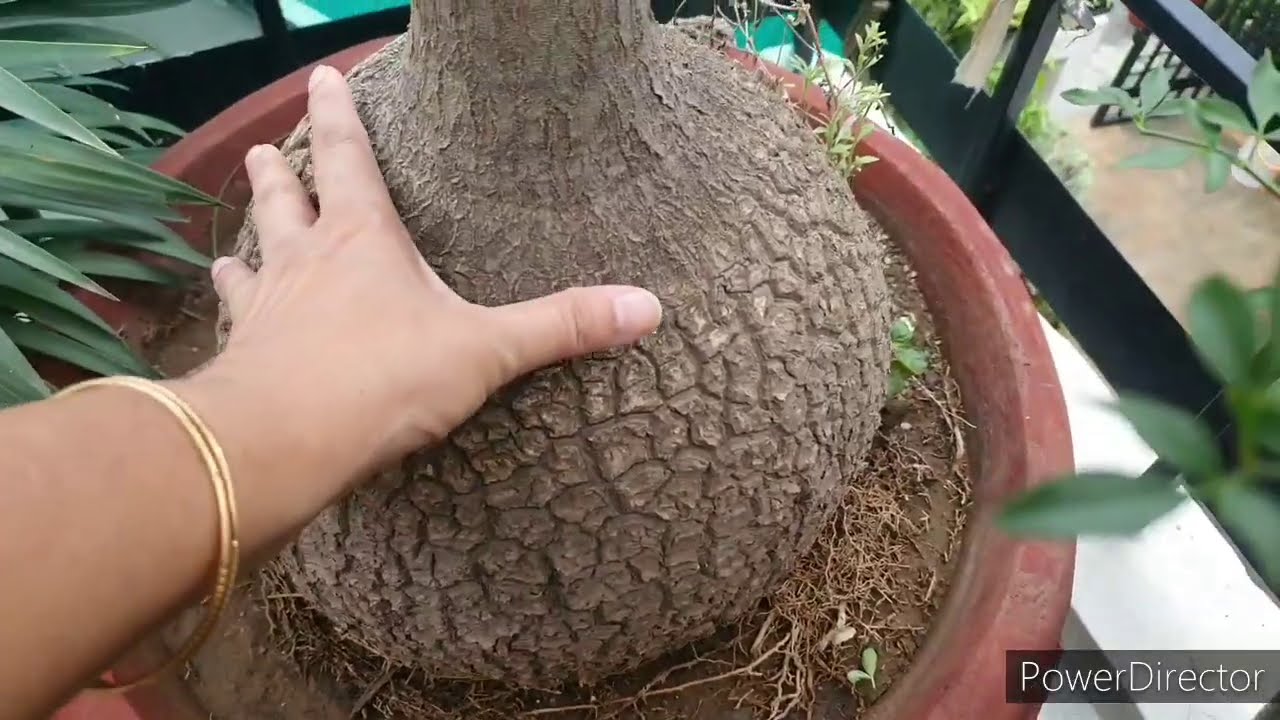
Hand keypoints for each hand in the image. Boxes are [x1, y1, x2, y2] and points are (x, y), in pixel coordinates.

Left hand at [191, 65, 661, 478]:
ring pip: (250, 260)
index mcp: (364, 240)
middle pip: (284, 200)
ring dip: (246, 247)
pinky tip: (228, 326)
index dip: (337, 114)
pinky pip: (233, 325)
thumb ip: (561, 327)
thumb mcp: (486, 351)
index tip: (324, 76)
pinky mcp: (242, 357)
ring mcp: (267, 308)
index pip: (348, 158)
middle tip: (262, 151)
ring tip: (235, 245)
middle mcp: (306, 261)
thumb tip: (648, 306)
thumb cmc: (384, 380)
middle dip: (276, 174)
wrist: (284, 441)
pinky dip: (232, 317)